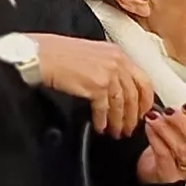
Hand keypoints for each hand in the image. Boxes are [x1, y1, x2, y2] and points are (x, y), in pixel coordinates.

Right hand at [24, 33, 152, 134]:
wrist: (39, 55)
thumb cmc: (58, 54)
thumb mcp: (93, 55)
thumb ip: (109, 69)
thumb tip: (118, 89)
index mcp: (118, 53)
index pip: (143, 80)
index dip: (146, 100)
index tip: (143, 112)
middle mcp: (117, 62)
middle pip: (134, 95)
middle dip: (134, 115)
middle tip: (131, 128)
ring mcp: (108, 74)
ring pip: (121, 104)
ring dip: (119, 121)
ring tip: (117, 132)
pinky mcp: (96, 86)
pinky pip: (104, 108)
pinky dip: (103, 120)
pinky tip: (101, 127)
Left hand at [132, 101, 185, 185]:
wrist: (153, 164)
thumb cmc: (172, 142)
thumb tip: (181, 106)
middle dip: (185, 124)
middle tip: (170, 111)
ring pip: (183, 150)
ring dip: (167, 130)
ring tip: (154, 117)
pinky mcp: (169, 175)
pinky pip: (164, 156)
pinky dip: (156, 139)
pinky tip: (149, 128)